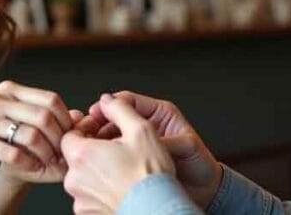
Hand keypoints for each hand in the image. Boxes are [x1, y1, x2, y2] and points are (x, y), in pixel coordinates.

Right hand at [0, 80, 72, 184]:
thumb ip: (23, 105)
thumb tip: (62, 113)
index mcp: (8, 89)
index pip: (50, 99)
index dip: (65, 119)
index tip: (69, 135)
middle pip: (45, 117)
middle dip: (59, 139)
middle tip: (63, 153)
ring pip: (31, 136)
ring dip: (46, 153)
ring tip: (49, 163)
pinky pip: (11, 153)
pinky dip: (27, 163)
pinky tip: (31, 168)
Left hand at [61, 94, 175, 213]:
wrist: (157, 211)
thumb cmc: (150, 177)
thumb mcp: (141, 130)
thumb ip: (119, 109)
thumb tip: (108, 100)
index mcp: (81, 155)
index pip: (69, 134)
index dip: (85, 130)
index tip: (101, 131)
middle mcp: (74, 179)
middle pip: (75, 157)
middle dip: (92, 151)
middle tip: (115, 150)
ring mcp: (80, 200)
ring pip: (82, 178)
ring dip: (96, 171)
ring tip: (121, 171)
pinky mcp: (88, 214)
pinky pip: (88, 197)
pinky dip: (100, 191)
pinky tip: (119, 188)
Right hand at [85, 91, 222, 207]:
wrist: (204, 190)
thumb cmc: (199, 164)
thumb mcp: (185, 146)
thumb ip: (165, 138)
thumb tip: (144, 135)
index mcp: (159, 114)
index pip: (129, 100)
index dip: (111, 104)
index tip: (97, 111)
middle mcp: (146, 127)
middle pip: (115, 117)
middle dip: (99, 122)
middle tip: (86, 130)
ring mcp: (138, 144)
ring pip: (111, 135)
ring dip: (99, 140)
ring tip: (89, 146)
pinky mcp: (133, 161)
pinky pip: (113, 154)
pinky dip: (103, 156)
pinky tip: (97, 161)